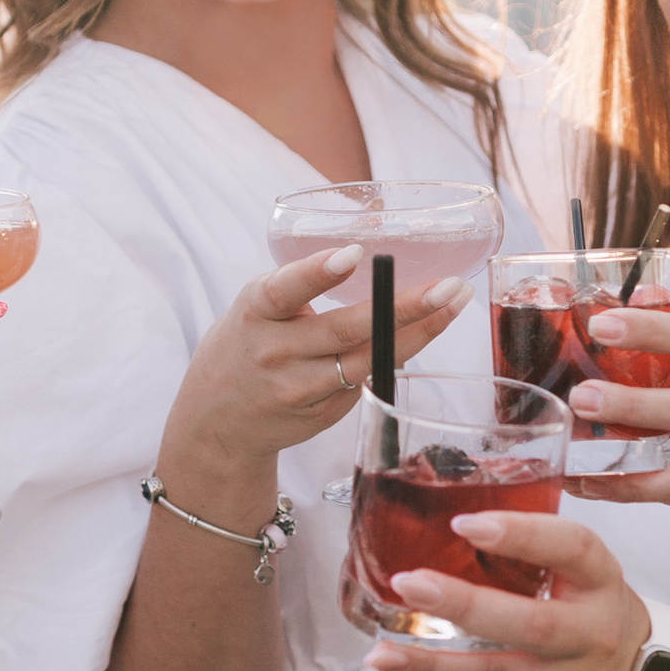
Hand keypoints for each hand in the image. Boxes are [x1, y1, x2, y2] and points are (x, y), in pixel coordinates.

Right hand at [158, 251, 468, 488]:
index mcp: (256, 313)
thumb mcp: (256, 307)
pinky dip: (398, 353)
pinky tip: (424, 332)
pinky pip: (369, 379)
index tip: (354, 254)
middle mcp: (276, 353)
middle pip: (346, 330)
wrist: (216, 421)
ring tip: (453, 303)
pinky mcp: (322, 414)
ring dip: (419, 333)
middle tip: (448, 286)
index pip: (284, 290)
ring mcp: (300, 389)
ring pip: (368, 360)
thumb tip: (373, 249)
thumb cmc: (246, 345)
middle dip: (404, 307)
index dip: (318, 273)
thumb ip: (300, 285)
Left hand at [365, 511, 649, 670]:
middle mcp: (590, 630)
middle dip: (467, 604)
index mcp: (601, 579)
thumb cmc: (591, 608)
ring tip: (387, 641)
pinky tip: (388, 661)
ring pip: (499, 666)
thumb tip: (447, 513)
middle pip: (533, 621)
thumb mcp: (582, 570)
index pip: (572, 548)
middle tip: (413, 582)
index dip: (521, 533)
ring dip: (435, 654)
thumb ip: (533, 546)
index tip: (465, 523)